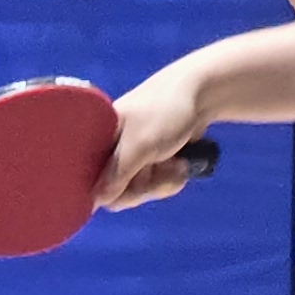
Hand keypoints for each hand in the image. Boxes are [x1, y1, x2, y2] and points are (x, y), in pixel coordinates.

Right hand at [102, 54, 217, 207]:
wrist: (202, 94)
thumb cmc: (164, 113)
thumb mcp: (139, 145)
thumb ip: (117, 174)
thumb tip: (95, 201)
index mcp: (97, 139)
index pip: (91, 181)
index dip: (111, 191)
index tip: (132, 185)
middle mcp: (110, 150)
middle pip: (117, 192)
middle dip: (145, 186)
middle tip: (161, 169)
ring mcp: (131, 157)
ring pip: (139, 190)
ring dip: (162, 181)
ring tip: (177, 164)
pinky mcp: (148, 161)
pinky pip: (153, 184)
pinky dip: (169, 178)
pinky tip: (180, 164)